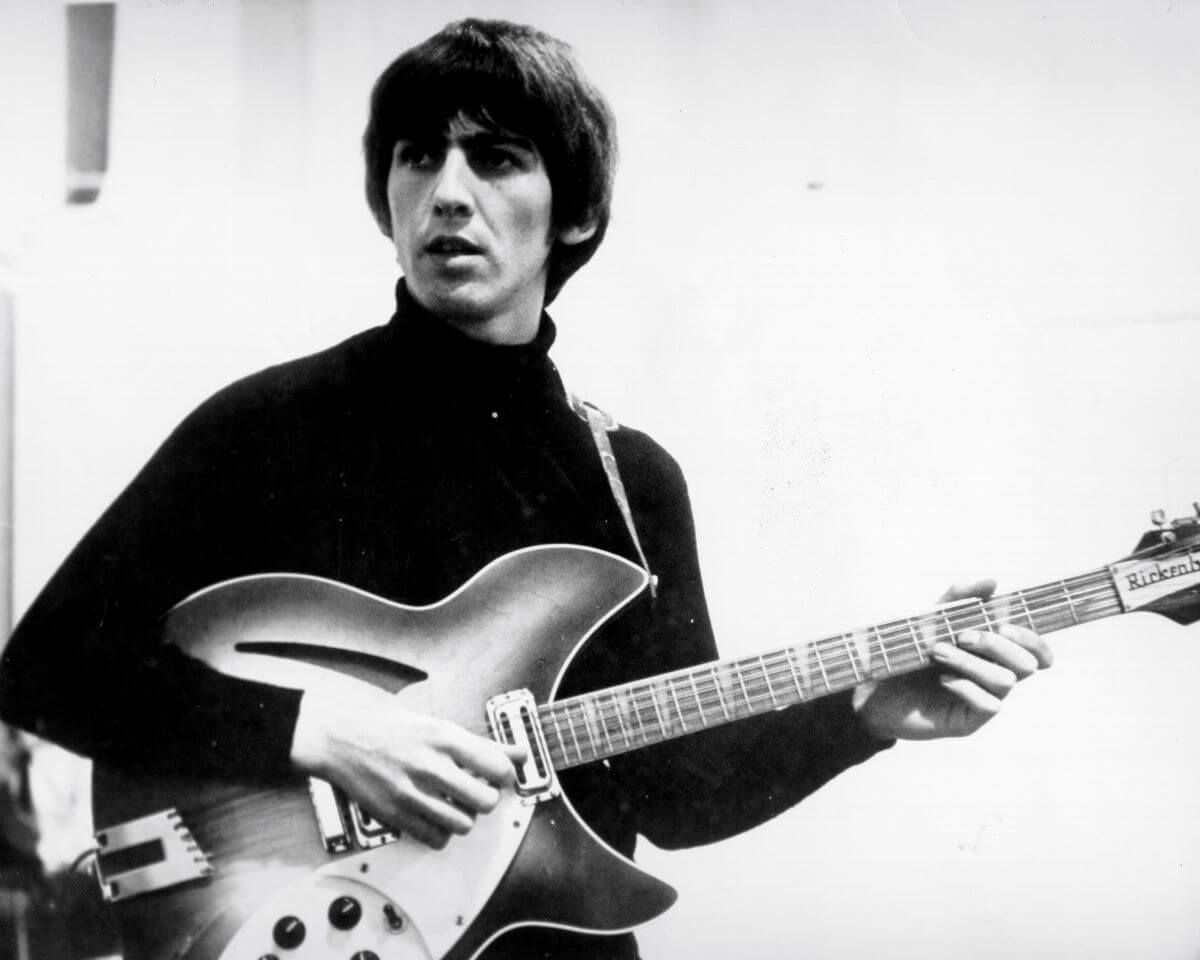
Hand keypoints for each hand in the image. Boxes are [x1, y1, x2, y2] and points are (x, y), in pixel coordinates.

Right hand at [290, 689, 525, 848]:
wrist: (341, 742)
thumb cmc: (391, 730)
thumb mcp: (438, 726)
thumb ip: (482, 744)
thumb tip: (521, 753)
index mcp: (444, 738)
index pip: (497, 766)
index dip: (505, 774)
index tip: (498, 775)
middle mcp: (429, 766)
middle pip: (485, 801)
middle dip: (486, 798)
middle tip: (476, 790)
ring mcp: (411, 794)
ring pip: (464, 824)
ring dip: (465, 816)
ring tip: (454, 803)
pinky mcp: (396, 816)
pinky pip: (437, 839)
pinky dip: (442, 832)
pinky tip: (435, 815)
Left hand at [852, 579, 1052, 740]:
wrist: (875, 689)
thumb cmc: (909, 652)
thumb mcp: (930, 620)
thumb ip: (958, 599)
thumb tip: (992, 581)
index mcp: (995, 653)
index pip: (1037, 651)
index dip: (1033, 639)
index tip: (1004, 626)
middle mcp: (996, 676)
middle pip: (1027, 664)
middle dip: (997, 645)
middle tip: (962, 635)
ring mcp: (985, 700)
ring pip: (1006, 681)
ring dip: (972, 662)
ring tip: (937, 652)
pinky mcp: (970, 721)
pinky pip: (988, 705)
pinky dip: (966, 686)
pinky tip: (942, 678)